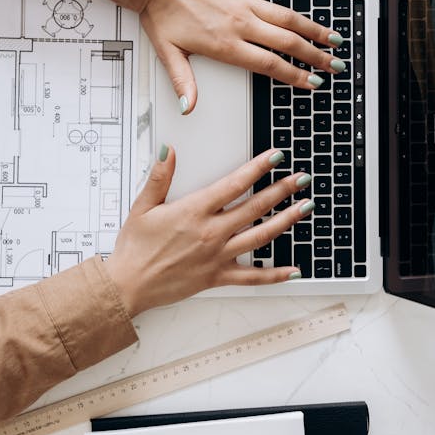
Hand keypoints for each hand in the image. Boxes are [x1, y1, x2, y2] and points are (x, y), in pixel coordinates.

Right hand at [105, 147, 311, 314]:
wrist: (128, 284)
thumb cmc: (134, 247)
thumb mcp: (143, 206)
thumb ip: (159, 177)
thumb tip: (168, 150)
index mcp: (194, 211)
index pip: (234, 184)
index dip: (258, 168)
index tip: (276, 156)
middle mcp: (211, 232)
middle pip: (255, 208)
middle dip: (282, 191)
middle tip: (301, 178)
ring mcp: (217, 256)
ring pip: (260, 237)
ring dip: (286, 222)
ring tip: (305, 208)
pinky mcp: (217, 277)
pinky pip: (252, 277)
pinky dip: (275, 274)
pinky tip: (294, 270)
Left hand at [141, 0, 344, 112]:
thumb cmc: (160, 11)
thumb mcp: (168, 53)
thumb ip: (184, 82)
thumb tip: (188, 108)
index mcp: (225, 44)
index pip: (269, 65)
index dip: (295, 76)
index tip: (313, 83)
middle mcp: (240, 22)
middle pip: (287, 43)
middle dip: (314, 56)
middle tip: (333, 65)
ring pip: (288, 16)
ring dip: (314, 28)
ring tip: (334, 38)